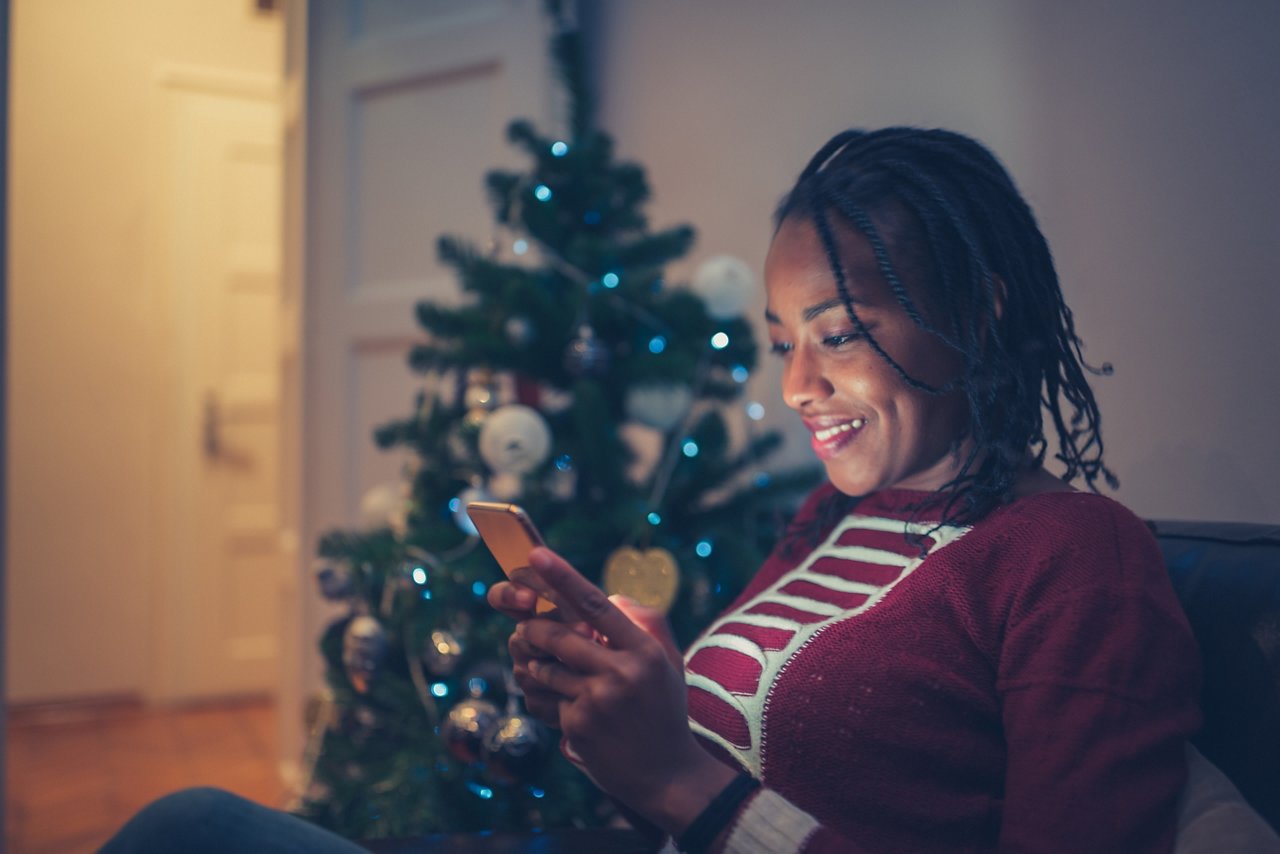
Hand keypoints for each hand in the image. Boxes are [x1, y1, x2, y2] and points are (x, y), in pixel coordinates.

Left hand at [518, 547, 736, 833]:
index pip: (596, 605)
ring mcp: (598, 700)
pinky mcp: (579, 726)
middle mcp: (622, 672)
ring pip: (546, 668)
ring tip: (558, 675)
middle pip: (560, 635)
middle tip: (526, 627)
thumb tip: (612, 597)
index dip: (562, 577)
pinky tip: (574, 713)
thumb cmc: (664, 712)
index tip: (536, 554)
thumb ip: (643, 625)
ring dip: (539, 666)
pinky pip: (548, 699)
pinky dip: (551, 699)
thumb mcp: (667, 664)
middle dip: (535, 629)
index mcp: (644, 651)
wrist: (668, 774)